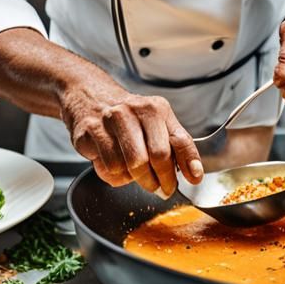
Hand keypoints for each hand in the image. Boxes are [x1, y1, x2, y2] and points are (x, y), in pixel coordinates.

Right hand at [59, 75, 202, 195]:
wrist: (90, 96)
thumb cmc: (129, 117)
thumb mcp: (159, 122)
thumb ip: (180, 146)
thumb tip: (195, 174)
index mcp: (155, 108)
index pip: (176, 142)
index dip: (181, 168)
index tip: (181, 184)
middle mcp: (132, 111)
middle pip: (151, 159)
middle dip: (156, 180)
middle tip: (157, 187)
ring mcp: (108, 120)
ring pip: (127, 167)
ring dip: (132, 178)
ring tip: (132, 170)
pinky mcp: (89, 132)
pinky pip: (107, 169)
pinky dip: (114, 176)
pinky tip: (114, 163)